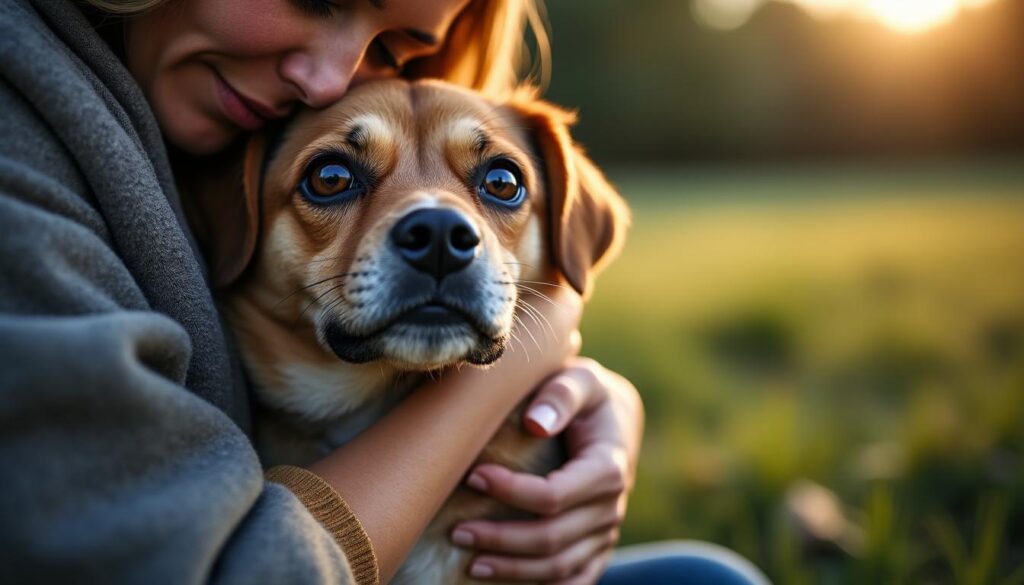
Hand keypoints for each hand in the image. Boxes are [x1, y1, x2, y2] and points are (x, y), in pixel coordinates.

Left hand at [451, 357, 643, 583]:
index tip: (472, 476)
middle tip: (457, 532)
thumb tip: (534, 424)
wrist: (616, 419)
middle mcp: (611, 506)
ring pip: (560, 567)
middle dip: (501, 539)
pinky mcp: (598, 546)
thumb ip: (561, 394)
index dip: (511, 492)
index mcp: (608, 467)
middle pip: (552, 539)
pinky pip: (576, 579)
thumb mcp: (581, 379)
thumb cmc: (587, 396)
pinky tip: (505, 584)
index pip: (554, 496)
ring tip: (470, 562)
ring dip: (514, 570)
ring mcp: (606, 532)